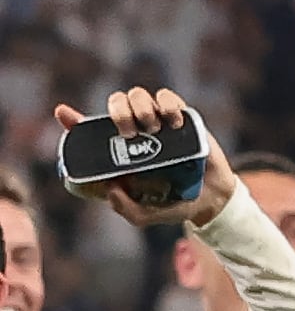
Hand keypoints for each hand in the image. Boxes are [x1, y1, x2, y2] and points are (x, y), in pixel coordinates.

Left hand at [58, 88, 231, 225]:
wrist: (212, 199)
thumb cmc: (175, 203)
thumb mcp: (146, 215)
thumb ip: (126, 209)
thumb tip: (112, 187)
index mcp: (120, 150)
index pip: (90, 129)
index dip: (73, 119)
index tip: (64, 113)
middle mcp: (136, 131)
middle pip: (116, 103)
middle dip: (118, 112)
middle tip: (130, 133)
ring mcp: (158, 122)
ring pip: (137, 95)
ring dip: (141, 107)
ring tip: (154, 129)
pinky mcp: (181, 117)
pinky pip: (168, 97)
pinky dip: (168, 104)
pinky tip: (174, 124)